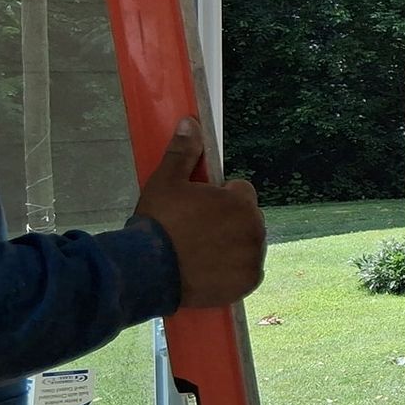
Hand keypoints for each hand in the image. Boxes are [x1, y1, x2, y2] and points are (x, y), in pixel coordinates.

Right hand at [133, 118, 266, 308]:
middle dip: (228, 222)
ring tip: (200, 252)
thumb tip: (191, 122)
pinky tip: (209, 270)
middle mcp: (255, 229)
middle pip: (247, 219)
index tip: (200, 208)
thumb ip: (183, 152)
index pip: (241, 191)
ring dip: (232, 246)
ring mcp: (254, 257)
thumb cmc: (158, 224)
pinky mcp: (248, 282)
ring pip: (248, 245)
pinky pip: (247, 271)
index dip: (220, 198)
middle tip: (197, 232)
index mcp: (241, 202)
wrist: (148, 271)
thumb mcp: (166, 182)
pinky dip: (233, 272)